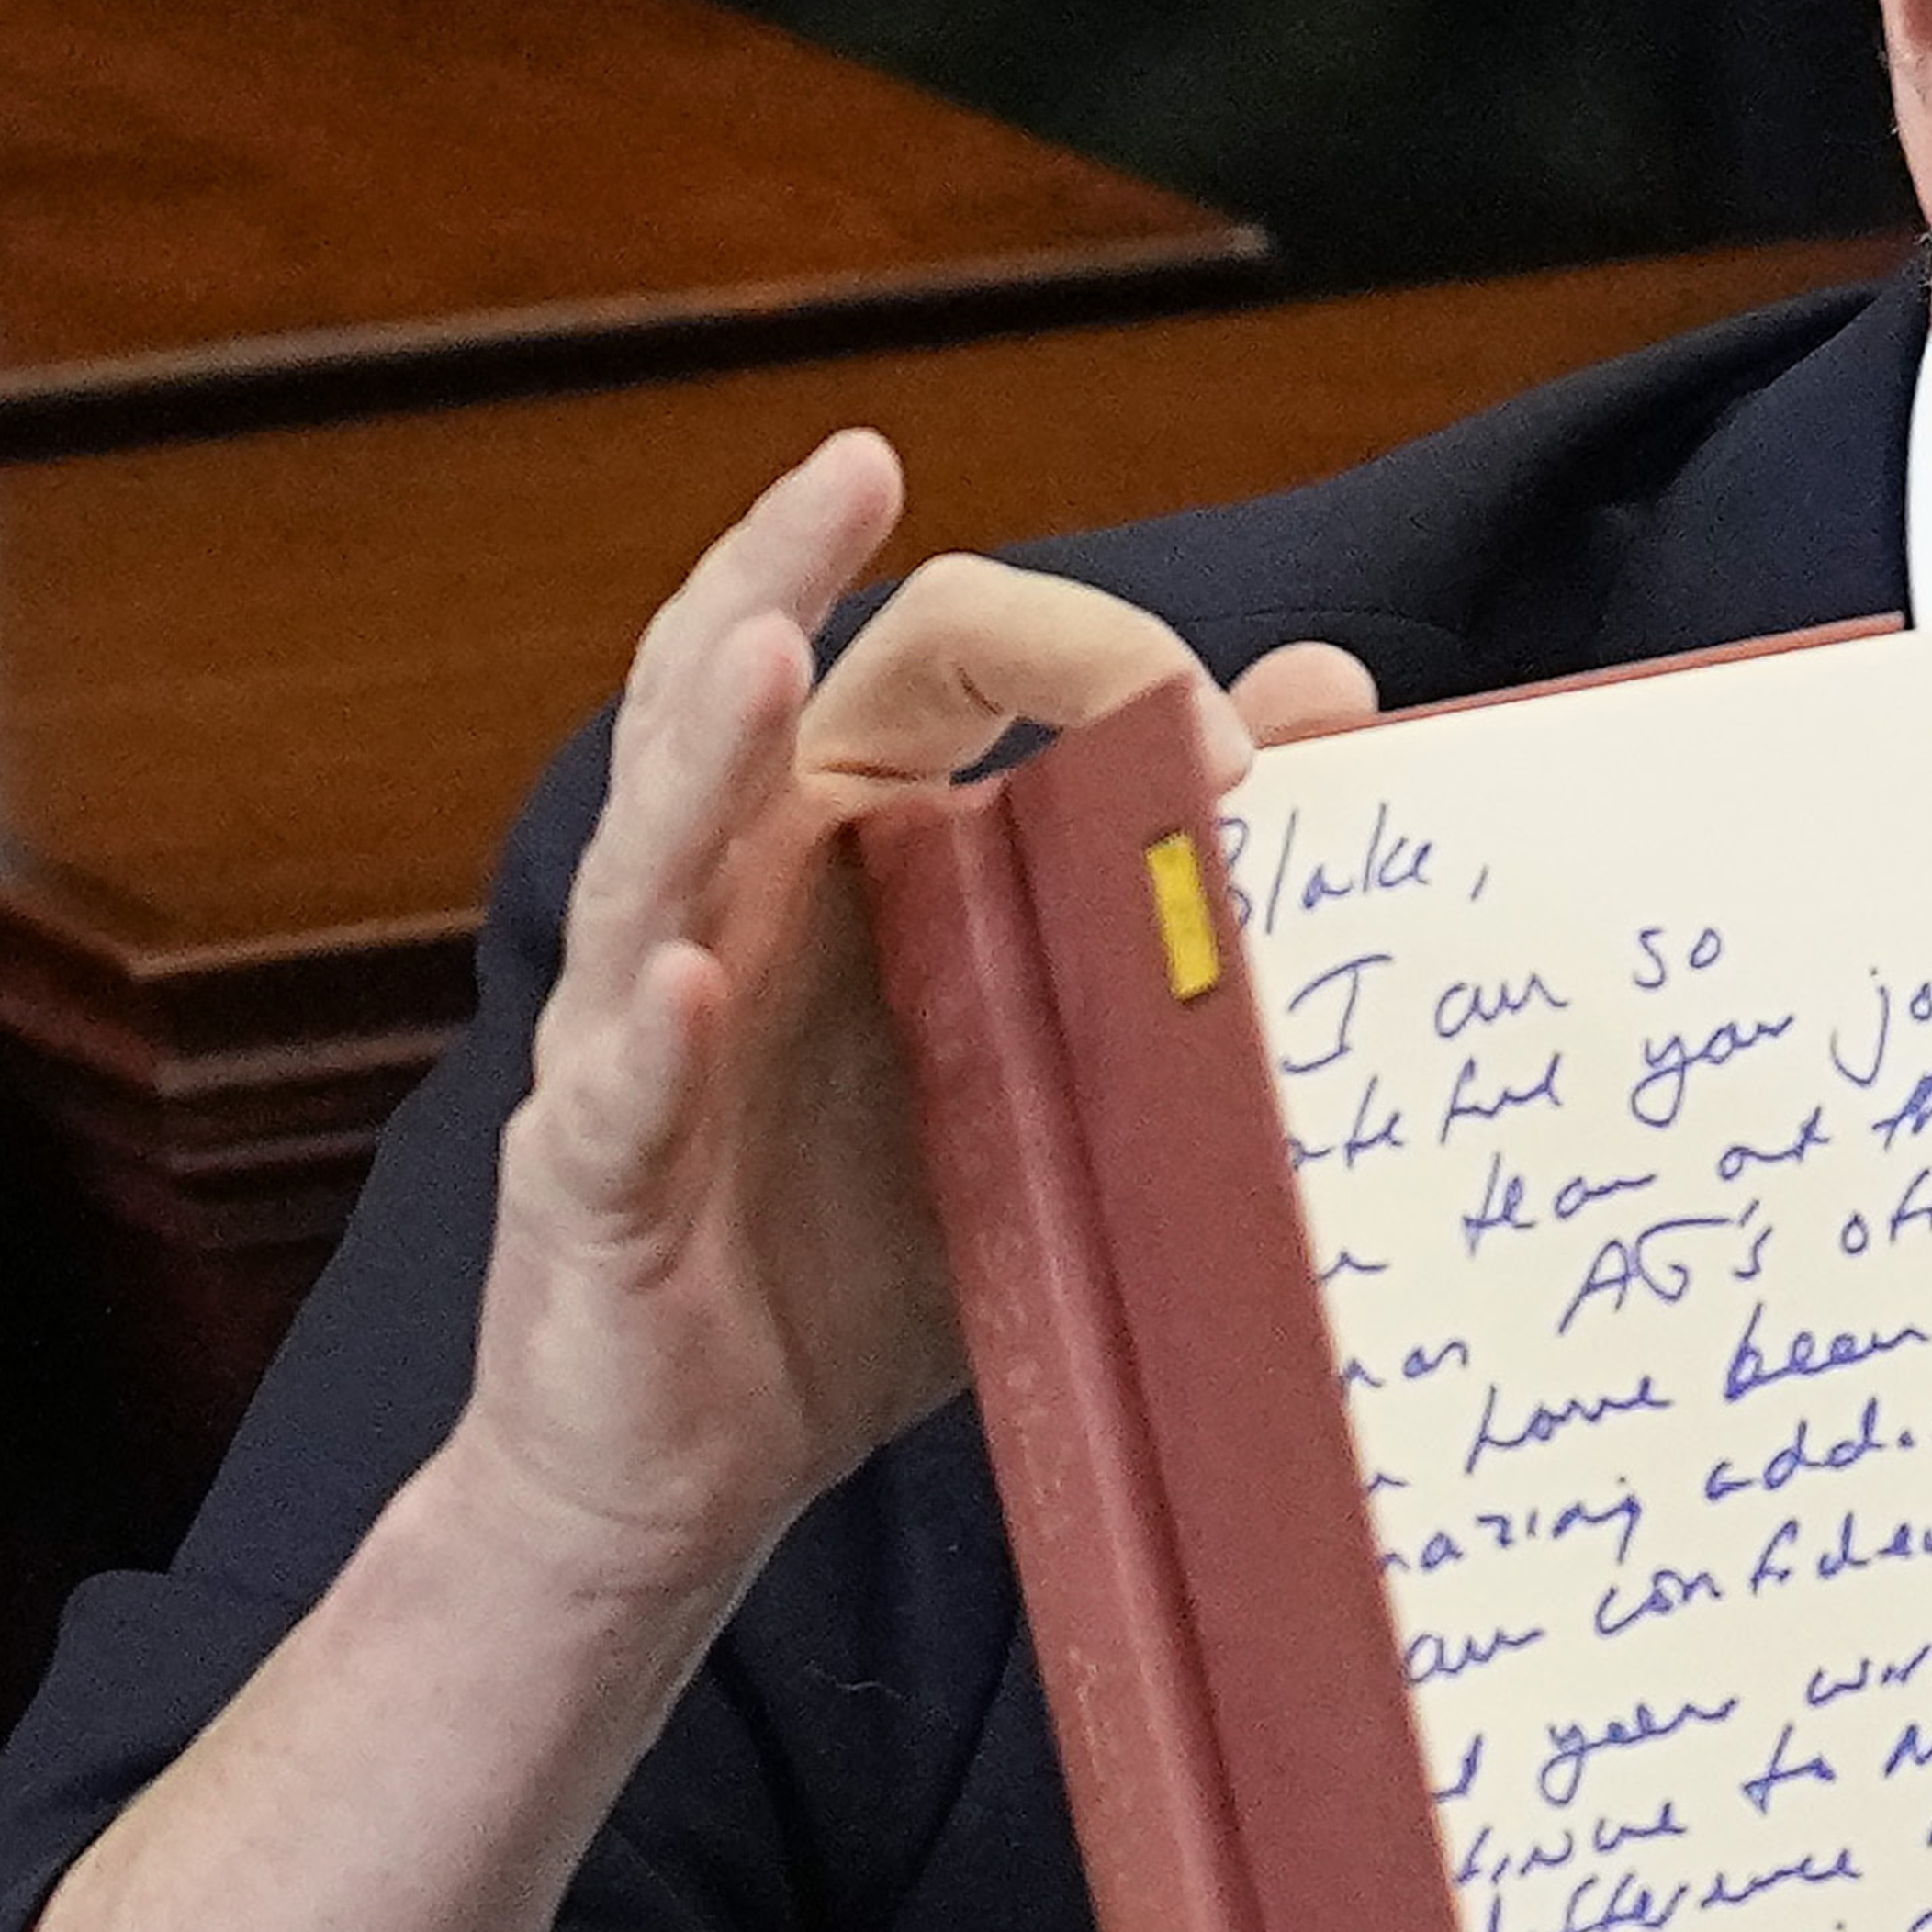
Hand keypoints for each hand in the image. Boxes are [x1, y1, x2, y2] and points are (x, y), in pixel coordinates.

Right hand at [449, 434, 1370, 1631]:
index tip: (1236, 714)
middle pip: (722, 691)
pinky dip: (651, 1033)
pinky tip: (688, 982)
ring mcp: (636, 1035)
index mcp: (838, 848)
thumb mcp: (1056, 1061)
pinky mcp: (592, 1186)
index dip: (1074, 651)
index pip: (922, 666)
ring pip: (648, 851)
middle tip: (849, 461)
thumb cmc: (873, 1249)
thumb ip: (1174, 897)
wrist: (695, 1471)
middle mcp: (722, 903)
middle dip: (776, 568)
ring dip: (700, 747)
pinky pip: (611, 1096)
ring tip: (755, 646)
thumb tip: (1338, 703)